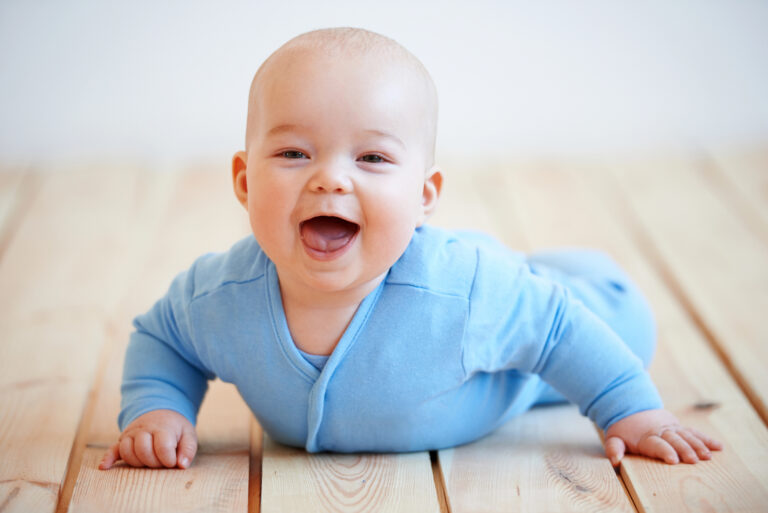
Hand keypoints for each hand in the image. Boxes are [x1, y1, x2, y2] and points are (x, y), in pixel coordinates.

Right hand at [99, 409, 197, 469]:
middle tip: (161, 462)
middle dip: (153, 463)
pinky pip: (112, 449)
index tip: (173, 462)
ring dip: (137, 462)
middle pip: (143, 450)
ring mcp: (131, 434)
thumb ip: (188, 449)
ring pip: (127, 451)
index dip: (168, 460)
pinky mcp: (122, 440)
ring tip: (147, 463)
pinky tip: (104, 467)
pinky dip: (108, 458)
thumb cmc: (176, 429)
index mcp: (162, 427)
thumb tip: (182, 465)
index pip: (162, 447)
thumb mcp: (188, 435)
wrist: (161, 413)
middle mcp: (144, 429)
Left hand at [604, 409, 721, 465]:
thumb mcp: (614, 437)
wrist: (631, 407)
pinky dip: (706, 439)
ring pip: (687, 436)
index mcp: (646, 437)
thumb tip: (615, 461)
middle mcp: (661, 431)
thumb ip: (614, 448)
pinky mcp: (679, 427)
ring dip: (698, 446)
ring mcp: (672, 428)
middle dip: (684, 450)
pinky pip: (694, 432)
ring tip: (708, 456)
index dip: (665, 451)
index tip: (673, 460)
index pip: (656, 444)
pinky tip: (719, 447)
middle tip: (694, 460)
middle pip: (674, 440)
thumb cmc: (624, 430)